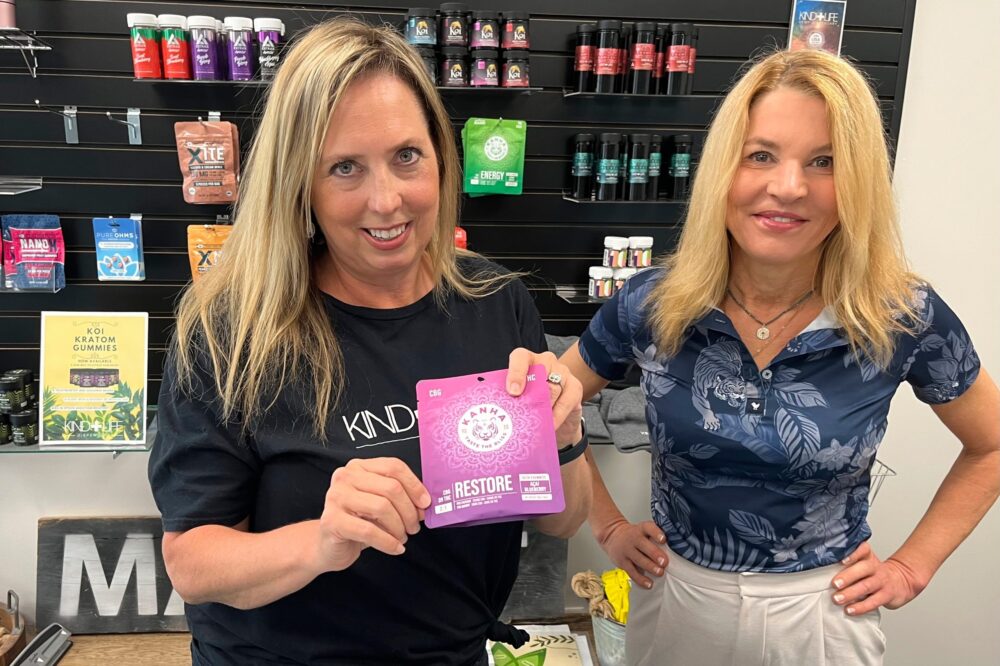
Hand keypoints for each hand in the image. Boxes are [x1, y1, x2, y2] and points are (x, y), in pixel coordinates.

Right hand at [317, 458, 430, 572]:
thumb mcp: (380, 505)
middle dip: (409, 510)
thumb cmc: (358, 522)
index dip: (414, 485)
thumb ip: (401, 499)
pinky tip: (396, 548)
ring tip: (402, 537)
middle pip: (391, 488)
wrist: (328, 546)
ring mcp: (336, 497)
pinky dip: (388, 542)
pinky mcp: (332, 520)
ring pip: (382, 507)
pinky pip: (369, 531)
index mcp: (359, 467)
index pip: (393, 467)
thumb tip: (424, 505)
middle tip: (414, 527)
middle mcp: (345, 477)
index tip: (425, 503)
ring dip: (399, 527)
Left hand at [506, 348, 583, 446]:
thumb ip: (512, 398)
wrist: (555, 420)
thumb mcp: (519, 399)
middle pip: (539, 375)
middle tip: (524, 414)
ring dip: (543, 408)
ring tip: (535, 423)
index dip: (516, 372)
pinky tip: (551, 424)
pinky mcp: (575, 386)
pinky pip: (566, 400)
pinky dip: (557, 415)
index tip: (513, 392)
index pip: (520, 357)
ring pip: (552, 389)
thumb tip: (502, 410)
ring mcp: (562, 372)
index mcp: (527, 361)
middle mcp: (545, 362)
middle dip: (530, 397)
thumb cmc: (532, 405)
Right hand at [595, 518, 666, 588]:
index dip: (656, 533)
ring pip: (638, 559)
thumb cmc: (634, 535)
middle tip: (664, 562)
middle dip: (654, 554)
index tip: (663, 539)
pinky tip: (649, 584)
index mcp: (641, 529)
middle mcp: (633, 538)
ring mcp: (626, 551)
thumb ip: (655, 535)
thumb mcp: (643, 530)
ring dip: (650, 567)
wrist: (612, 536)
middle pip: (643, 545)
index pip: (648, 528)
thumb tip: (675, 545)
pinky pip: (632, 572)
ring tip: (659, 572)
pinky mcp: (622, 562)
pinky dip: (641, 579)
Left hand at [831, 541, 927, 614]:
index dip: (854, 553)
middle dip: (847, 576)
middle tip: (834, 584)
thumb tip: (821, 568)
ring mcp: (881, 581)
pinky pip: (874, 601)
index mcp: (868, 557)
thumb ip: (848, 563)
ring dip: (850, 593)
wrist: (902, 581)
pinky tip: (849, 610)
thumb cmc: (874, 572)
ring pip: (866, 586)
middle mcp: (875, 567)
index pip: (863, 550)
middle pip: (863, 569)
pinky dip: (861, 607)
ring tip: (837, 599)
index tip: (841, 559)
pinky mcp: (886, 595)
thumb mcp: (864, 562)